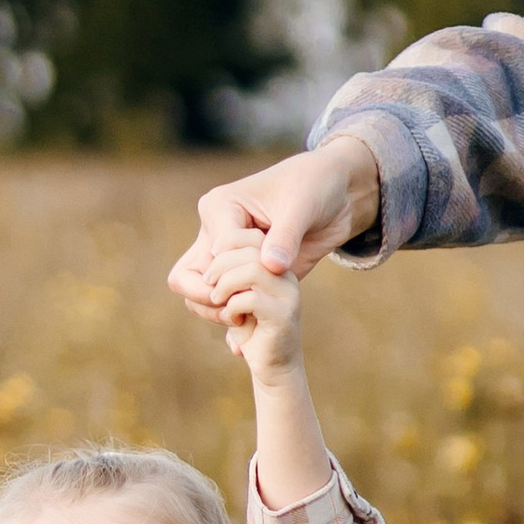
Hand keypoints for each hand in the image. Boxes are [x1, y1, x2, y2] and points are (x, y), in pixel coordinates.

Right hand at [168, 135, 381, 322]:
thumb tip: (271, 267)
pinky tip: (248, 336)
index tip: (266, 275)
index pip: (209, 256)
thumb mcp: (301, 207)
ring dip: (221, 312)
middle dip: (210, 301)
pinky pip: (228, 302)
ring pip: (202, 295)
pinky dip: (234, 318)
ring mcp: (229, 256)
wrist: (337, 194)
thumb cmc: (314, 186)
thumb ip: (285, 238)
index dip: (232, 276)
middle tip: (240, 311)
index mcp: (220, 209)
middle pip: (187, 280)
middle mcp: (216, 233)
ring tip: (252, 318)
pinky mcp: (247, 273)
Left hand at [207, 240, 304, 377]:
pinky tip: (231, 319)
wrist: (273, 366)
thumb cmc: (249, 329)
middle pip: (250, 250)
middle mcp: (286, 275)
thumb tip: (203, 257)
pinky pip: (251, 299)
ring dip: (225, 284)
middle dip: (220, 265)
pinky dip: (232, 307)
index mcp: (276, 266)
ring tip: (218, 300)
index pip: (251, 236)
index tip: (211, 268)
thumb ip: (224, 275)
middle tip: (209, 285)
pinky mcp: (284, 315)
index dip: (225, 245)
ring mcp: (288, 294)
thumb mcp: (233, 296)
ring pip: (252, 270)